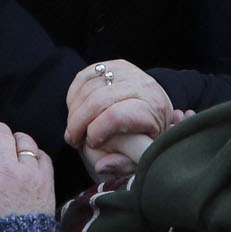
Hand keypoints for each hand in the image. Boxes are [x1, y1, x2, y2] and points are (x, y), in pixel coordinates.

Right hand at [64, 60, 176, 180]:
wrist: (158, 111)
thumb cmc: (149, 139)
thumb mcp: (143, 157)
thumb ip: (123, 164)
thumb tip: (101, 166)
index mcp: (153, 110)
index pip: (117, 116)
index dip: (96, 131)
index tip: (90, 144)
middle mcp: (144, 86)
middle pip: (99, 100)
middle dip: (78, 123)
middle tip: (73, 140)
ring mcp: (130, 72)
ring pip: (89, 87)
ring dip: (74, 110)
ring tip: (73, 129)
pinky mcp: (116, 65)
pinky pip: (86, 75)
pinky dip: (74, 94)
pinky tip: (74, 110)